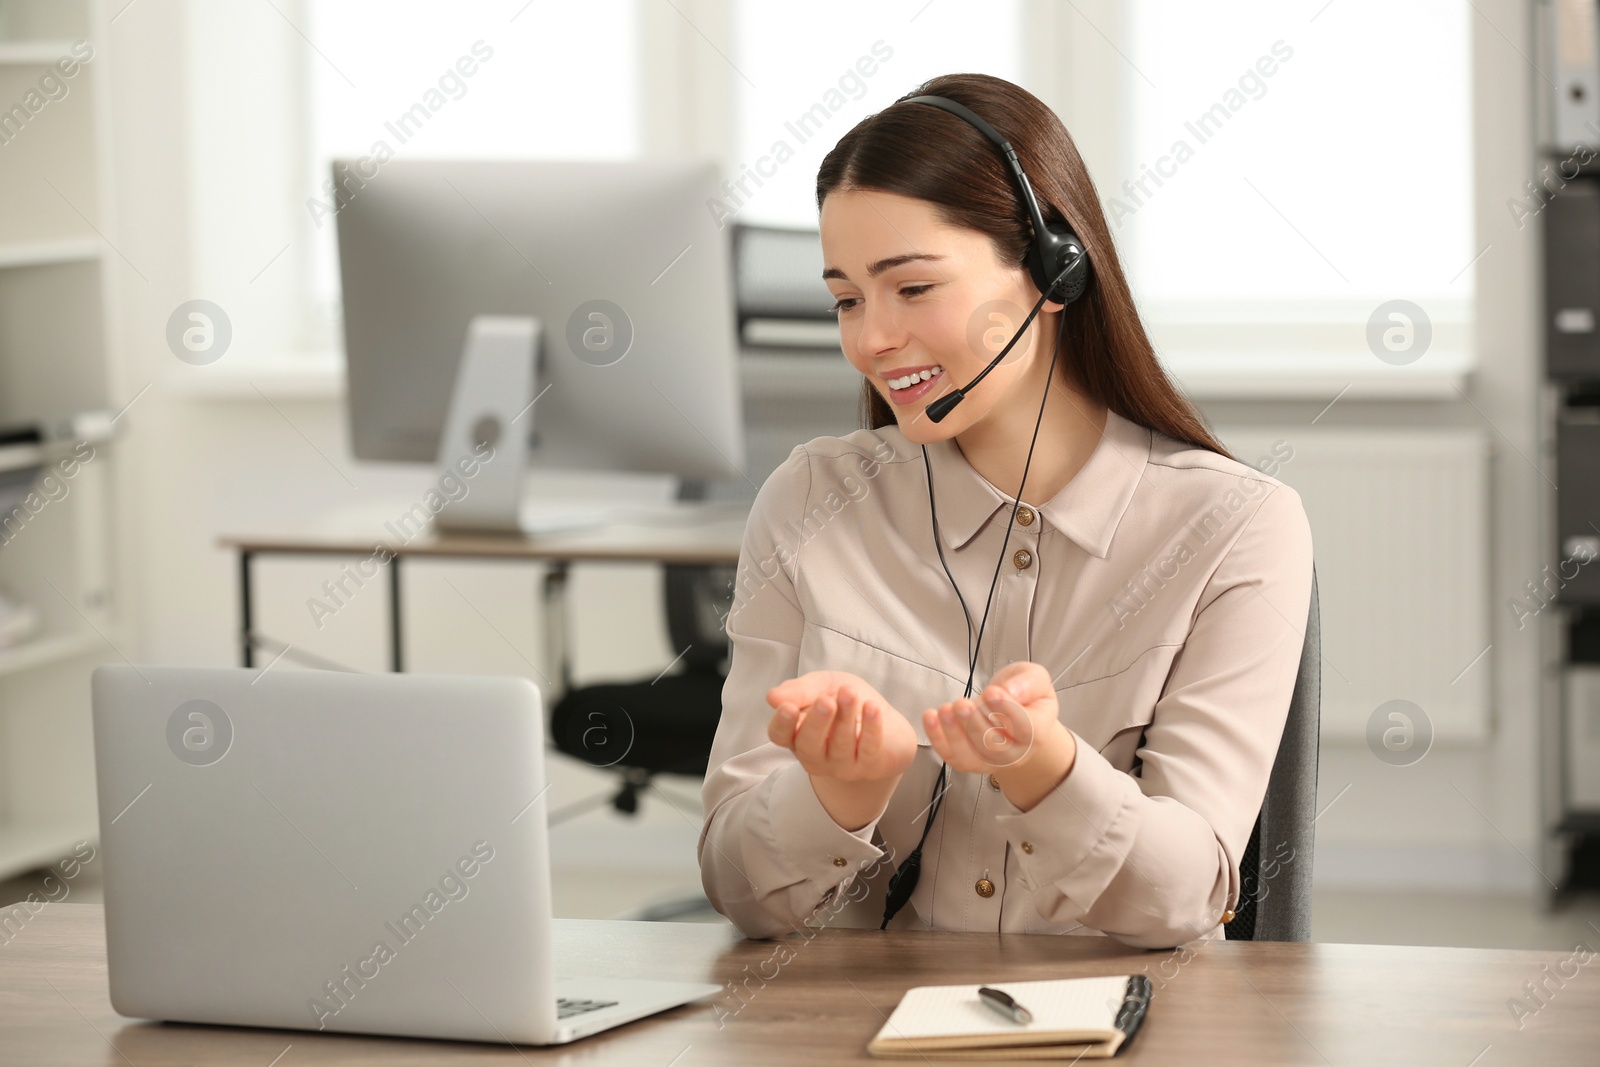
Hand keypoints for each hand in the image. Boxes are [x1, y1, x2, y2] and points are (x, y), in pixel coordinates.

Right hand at [766, 671, 918, 830]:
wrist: (886, 723)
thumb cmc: (845, 703)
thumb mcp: (822, 686)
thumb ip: (800, 690)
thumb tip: (772, 697)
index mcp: (796, 734)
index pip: (780, 735)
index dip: (782, 724)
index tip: (788, 707)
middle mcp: (815, 755)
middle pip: (808, 746)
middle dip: (817, 722)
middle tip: (826, 701)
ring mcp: (842, 766)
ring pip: (840, 745)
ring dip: (846, 717)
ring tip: (850, 693)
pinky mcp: (870, 767)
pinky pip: (869, 749)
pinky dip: (871, 728)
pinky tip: (872, 708)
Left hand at [922, 661, 1075, 811]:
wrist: (1013, 711)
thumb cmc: (1023, 693)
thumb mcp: (1034, 678)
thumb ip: (1027, 683)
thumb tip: (1011, 692)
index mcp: (1037, 731)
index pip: (1025, 728)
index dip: (1007, 711)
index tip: (991, 692)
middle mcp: (1016, 753)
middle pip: (995, 746)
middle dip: (975, 723)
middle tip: (962, 703)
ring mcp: (991, 760)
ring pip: (971, 756)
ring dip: (953, 734)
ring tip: (945, 709)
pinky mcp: (969, 760)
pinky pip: (952, 755)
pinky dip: (937, 738)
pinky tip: (930, 717)